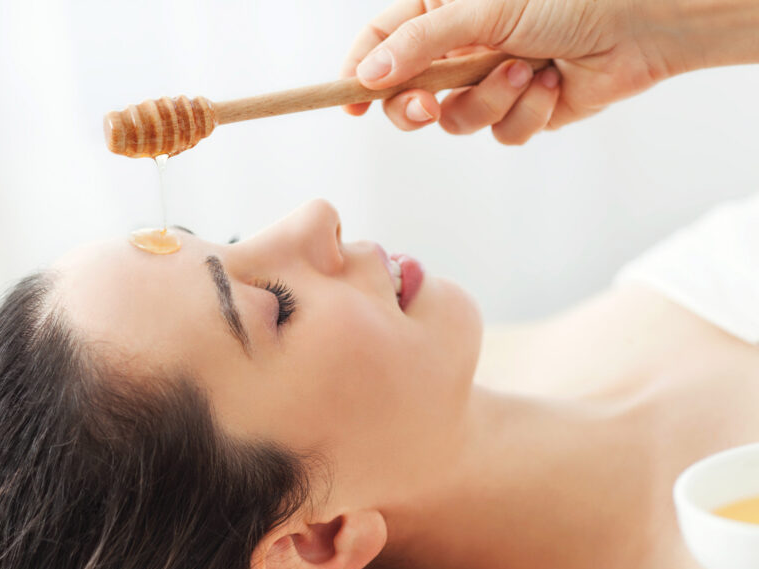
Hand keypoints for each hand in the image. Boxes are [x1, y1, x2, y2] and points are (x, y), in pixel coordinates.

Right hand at [340, 0, 684, 144]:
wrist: (641, 26)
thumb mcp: (484, 8)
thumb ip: (421, 41)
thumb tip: (369, 73)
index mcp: (443, 11)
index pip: (382, 43)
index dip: (359, 74)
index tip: (350, 103)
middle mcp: (461, 49)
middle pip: (408, 96)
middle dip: (420, 106)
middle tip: (431, 107)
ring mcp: (489, 83)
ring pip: (457, 120)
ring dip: (492, 100)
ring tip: (530, 69)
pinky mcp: (520, 112)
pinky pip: (500, 132)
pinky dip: (527, 112)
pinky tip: (554, 84)